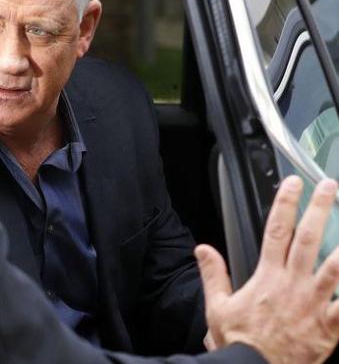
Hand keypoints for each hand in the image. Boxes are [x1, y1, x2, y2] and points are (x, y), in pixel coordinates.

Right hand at [197, 176, 338, 363]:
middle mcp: (293, 285)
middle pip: (309, 239)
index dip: (285, 204)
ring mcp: (314, 304)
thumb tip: (203, 249)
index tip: (293, 184)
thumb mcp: (217, 308)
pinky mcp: (329, 326)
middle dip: (320, 210)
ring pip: (337, 268)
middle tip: (330, 188)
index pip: (276, 231)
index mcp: (267, 277)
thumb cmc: (239, 343)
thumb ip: (214, 275)